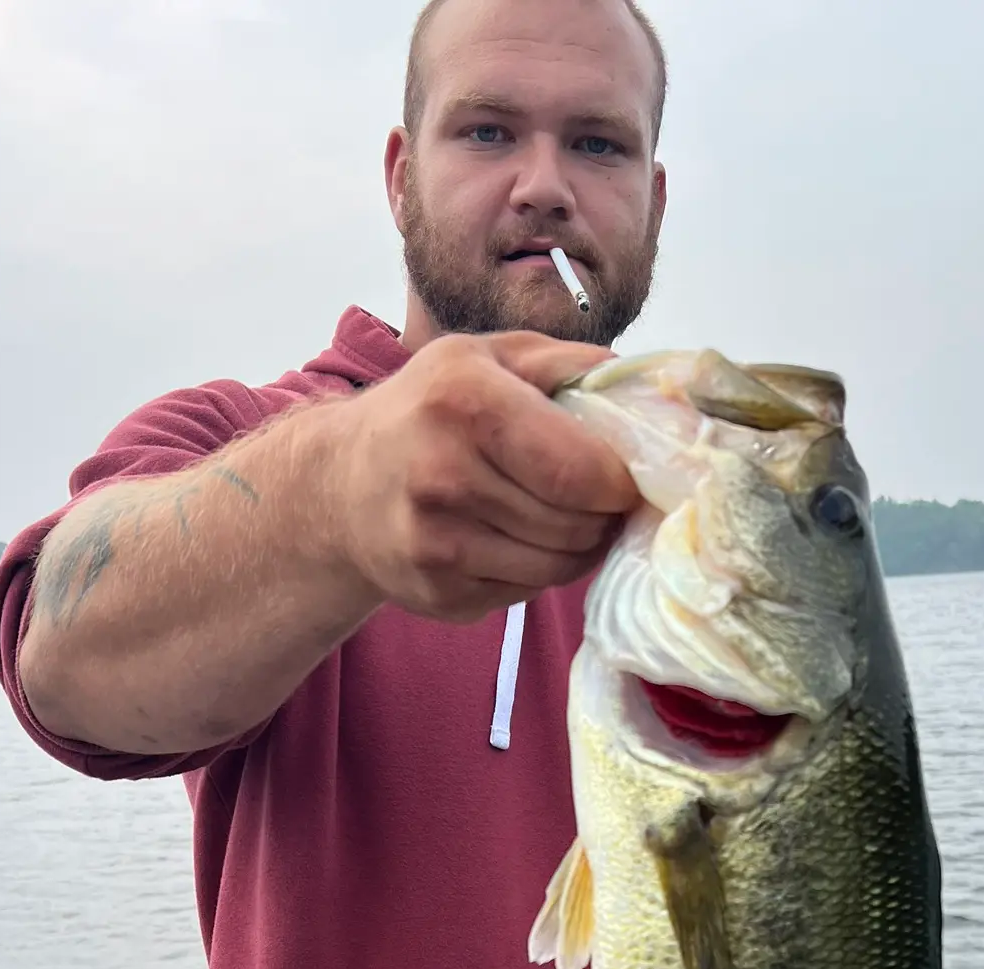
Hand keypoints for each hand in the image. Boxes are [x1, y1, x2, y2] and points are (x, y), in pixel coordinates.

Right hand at [317, 331, 640, 622]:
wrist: (338, 485)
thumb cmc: (429, 410)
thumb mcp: (484, 358)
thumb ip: (566, 364)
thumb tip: (645, 386)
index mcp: (466, 402)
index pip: (582, 470)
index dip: (620, 480)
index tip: (622, 474)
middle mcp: (444, 474)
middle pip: (579, 523)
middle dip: (600, 514)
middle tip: (593, 497)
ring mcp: (438, 544)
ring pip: (561, 565)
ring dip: (577, 545)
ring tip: (560, 516)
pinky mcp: (441, 594)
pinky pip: (529, 591)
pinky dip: (539, 570)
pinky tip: (516, 540)